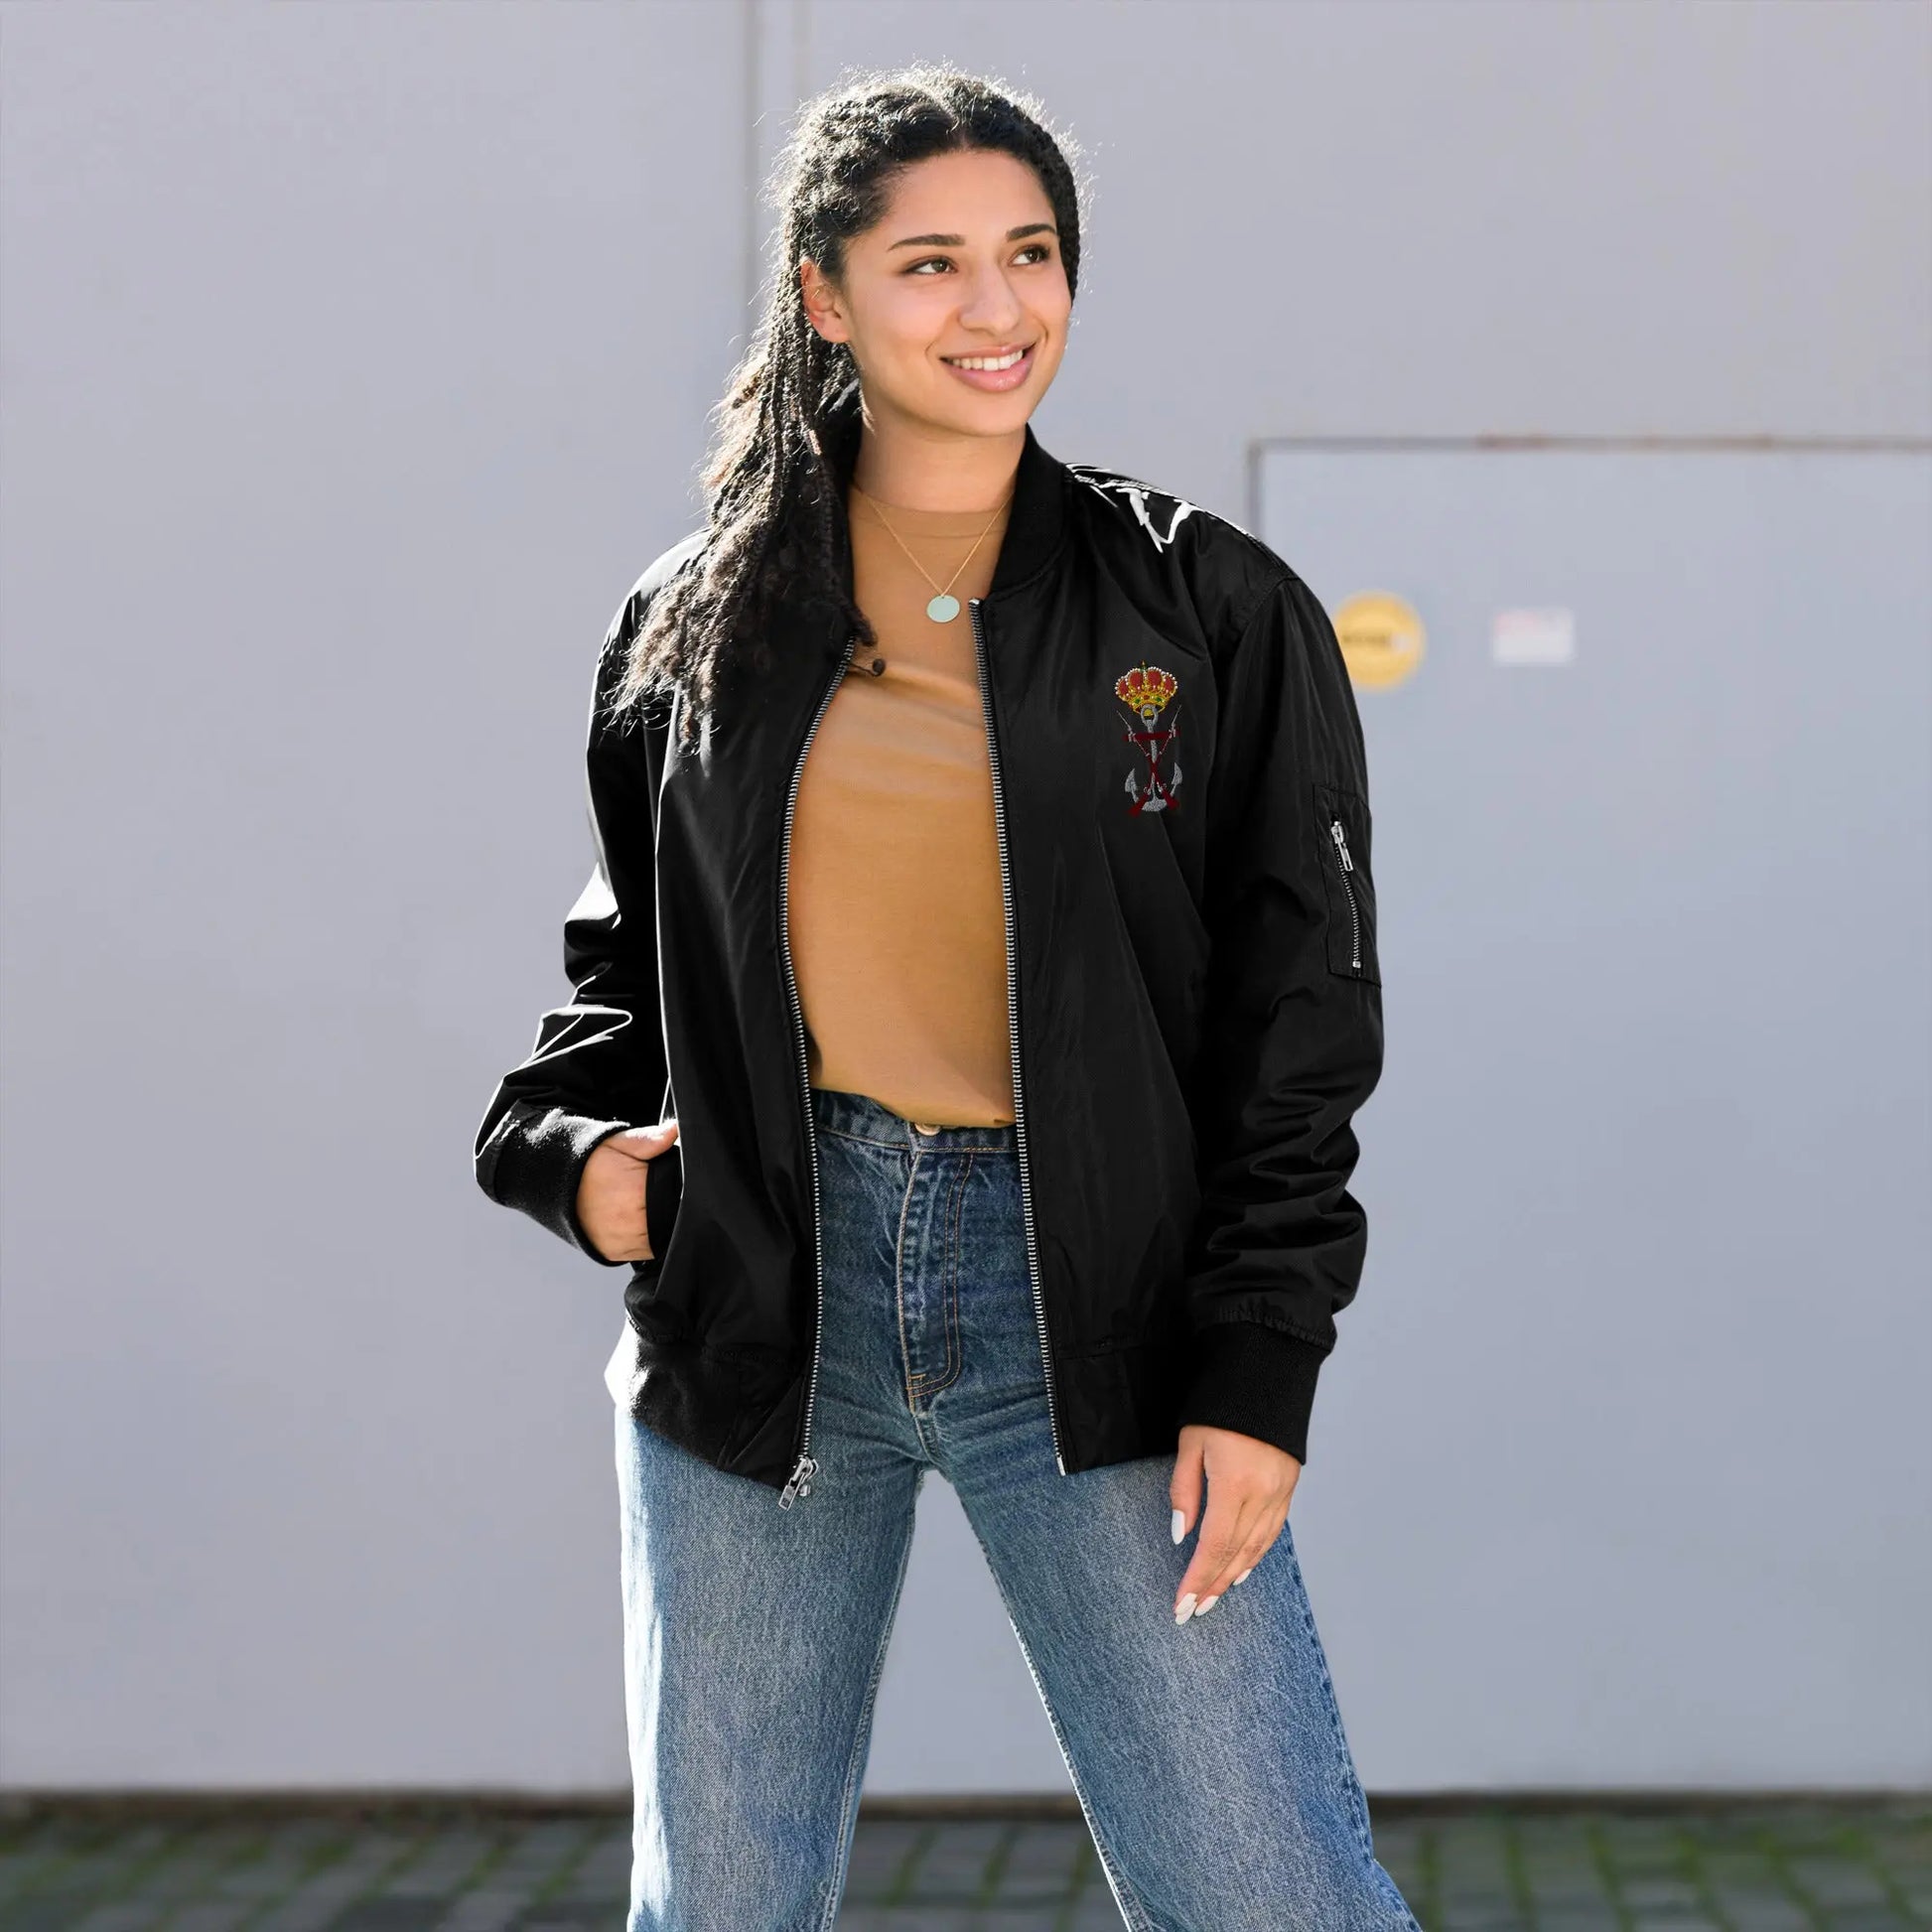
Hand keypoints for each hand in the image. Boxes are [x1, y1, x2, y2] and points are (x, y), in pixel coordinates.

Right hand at [576, 1120, 678, 1262]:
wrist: (553, 1182)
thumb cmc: (588, 1161)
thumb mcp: (619, 1142)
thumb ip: (651, 1139)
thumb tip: (675, 1130)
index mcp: (635, 1194)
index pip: (676, 1201)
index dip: (680, 1193)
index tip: (677, 1186)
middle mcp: (628, 1224)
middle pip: (670, 1223)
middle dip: (671, 1210)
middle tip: (660, 1195)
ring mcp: (621, 1243)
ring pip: (660, 1241)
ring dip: (661, 1228)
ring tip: (649, 1208)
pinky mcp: (614, 1254)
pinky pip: (644, 1252)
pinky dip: (648, 1240)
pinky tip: (642, 1222)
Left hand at [1169, 1423, 1298, 1621]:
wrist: (1264, 1374)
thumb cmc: (1219, 1406)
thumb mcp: (1190, 1444)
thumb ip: (1185, 1491)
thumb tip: (1183, 1534)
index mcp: (1235, 1484)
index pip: (1214, 1546)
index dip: (1198, 1578)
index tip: (1182, 1603)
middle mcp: (1263, 1494)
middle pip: (1236, 1553)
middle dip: (1212, 1585)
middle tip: (1193, 1611)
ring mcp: (1280, 1492)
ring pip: (1257, 1547)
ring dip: (1233, 1575)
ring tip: (1213, 1596)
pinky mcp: (1289, 1488)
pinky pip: (1272, 1532)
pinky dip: (1256, 1554)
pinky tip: (1241, 1569)